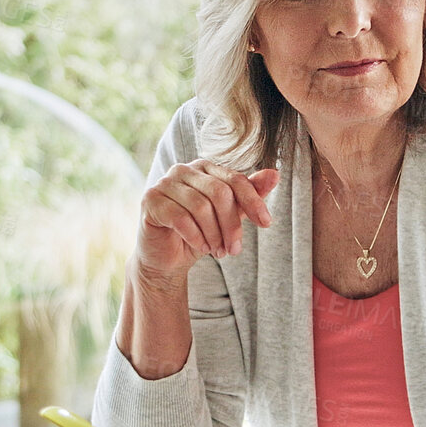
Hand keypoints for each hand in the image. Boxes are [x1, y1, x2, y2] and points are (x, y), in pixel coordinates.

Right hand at [134, 159, 278, 281]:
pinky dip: (196, 237)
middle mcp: (183, 170)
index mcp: (204, 168)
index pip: (235, 179)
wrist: (167, 258)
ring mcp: (164, 183)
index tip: (266, 223)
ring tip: (217, 251)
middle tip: (234, 250)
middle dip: (232, 225)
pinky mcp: (150, 200)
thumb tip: (275, 174)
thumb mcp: (229, 216)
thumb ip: (249, 194)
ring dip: (214, 235)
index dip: (253, 201)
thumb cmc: (199, 233)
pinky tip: (201, 247)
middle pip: (219, 193)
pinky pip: (181, 218)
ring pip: (201, 207)